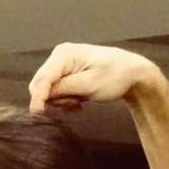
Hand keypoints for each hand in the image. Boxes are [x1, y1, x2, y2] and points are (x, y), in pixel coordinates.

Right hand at [28, 43, 159, 112]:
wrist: (131, 73)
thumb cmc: (115, 76)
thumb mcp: (90, 85)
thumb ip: (64, 89)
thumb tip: (41, 97)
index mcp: (64, 54)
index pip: (43, 78)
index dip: (37, 97)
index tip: (37, 115)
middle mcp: (59, 57)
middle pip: (41, 84)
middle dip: (54, 99)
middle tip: (75, 104)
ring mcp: (61, 65)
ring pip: (48, 91)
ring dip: (62, 100)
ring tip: (81, 100)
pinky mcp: (65, 74)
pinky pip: (55, 92)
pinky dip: (65, 100)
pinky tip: (79, 101)